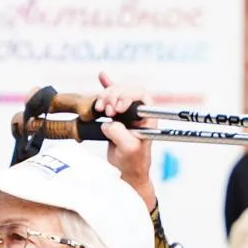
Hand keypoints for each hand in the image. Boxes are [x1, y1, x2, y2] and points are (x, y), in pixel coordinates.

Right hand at [92, 75, 157, 210]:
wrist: (126, 171)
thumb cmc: (134, 162)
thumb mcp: (129, 149)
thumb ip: (120, 134)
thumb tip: (108, 124)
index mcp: (147, 116)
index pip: (140, 94)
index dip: (127, 96)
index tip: (117, 109)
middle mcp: (137, 111)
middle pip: (126, 90)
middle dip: (113, 96)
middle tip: (107, 112)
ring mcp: (125, 112)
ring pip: (115, 92)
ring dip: (105, 96)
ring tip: (100, 109)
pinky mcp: (114, 116)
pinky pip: (111, 97)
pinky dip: (106, 86)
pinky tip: (102, 76)